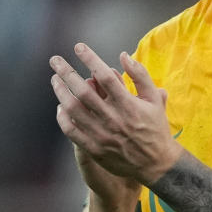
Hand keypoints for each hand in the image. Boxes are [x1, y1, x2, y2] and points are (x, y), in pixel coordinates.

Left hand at [52, 43, 179, 184]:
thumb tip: (123, 55)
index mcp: (129, 105)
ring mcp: (102, 135)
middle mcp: (114, 119)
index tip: (78, 47)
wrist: (156, 164)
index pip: (105, 76)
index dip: (90, 59)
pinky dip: (62, 117)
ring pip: (73, 109)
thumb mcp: (155, 100)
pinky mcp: (95, 148)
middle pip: (83, 90)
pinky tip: (60, 106)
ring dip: (60, 91)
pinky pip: (71, 131)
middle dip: (66, 72)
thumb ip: (141, 75)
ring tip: (55, 79)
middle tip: (55, 60)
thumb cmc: (156, 128)